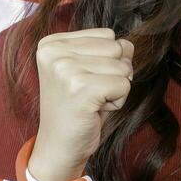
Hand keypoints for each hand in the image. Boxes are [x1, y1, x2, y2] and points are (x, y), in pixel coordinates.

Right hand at [30, 28, 134, 180]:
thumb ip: (108, 50)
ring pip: (123, 67)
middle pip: (117, 48)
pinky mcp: (80, 88)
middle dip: (114, 74)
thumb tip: (129, 45)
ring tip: (91, 102)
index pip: (108, 35)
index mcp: (51, 43)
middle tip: (90, 93)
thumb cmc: (78, 107)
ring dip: (116, 89)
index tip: (84, 81)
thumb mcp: (89, 70)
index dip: (107, 60)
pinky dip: (118, 101)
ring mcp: (65, 69)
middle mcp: (54, 52)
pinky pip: (124, 85)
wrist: (60, 145)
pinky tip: (95, 110)